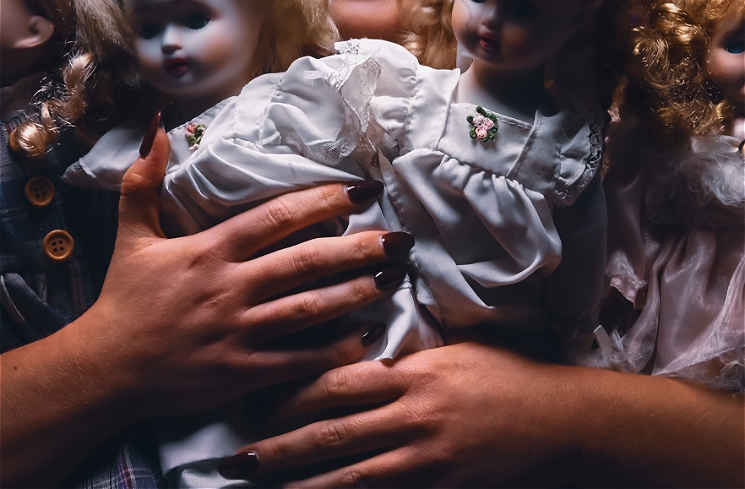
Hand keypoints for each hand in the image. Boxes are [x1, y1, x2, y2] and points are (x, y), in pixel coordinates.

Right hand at [87, 126, 407, 417]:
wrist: (106, 369)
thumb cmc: (125, 298)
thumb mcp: (132, 234)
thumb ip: (144, 181)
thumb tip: (157, 127)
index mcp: (210, 251)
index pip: (276, 219)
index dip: (323, 202)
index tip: (362, 191)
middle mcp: (229, 288)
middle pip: (305, 262)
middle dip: (357, 248)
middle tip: (399, 238)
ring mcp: (238, 332)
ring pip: (309, 310)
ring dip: (355, 293)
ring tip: (392, 277)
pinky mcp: (241, 372)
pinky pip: (296, 361)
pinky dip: (333, 350)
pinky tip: (366, 336)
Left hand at [220, 339, 744, 488]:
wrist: (555, 416)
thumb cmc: (502, 372)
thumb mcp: (453, 348)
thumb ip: (406, 355)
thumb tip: (361, 351)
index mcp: (413, 371)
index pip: (340, 381)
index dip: (295, 392)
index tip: (258, 398)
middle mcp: (413, 414)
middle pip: (335, 431)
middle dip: (282, 445)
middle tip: (239, 456)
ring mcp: (427, 456)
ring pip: (352, 473)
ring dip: (304, 481)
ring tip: (266, 486)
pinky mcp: (441, 484)